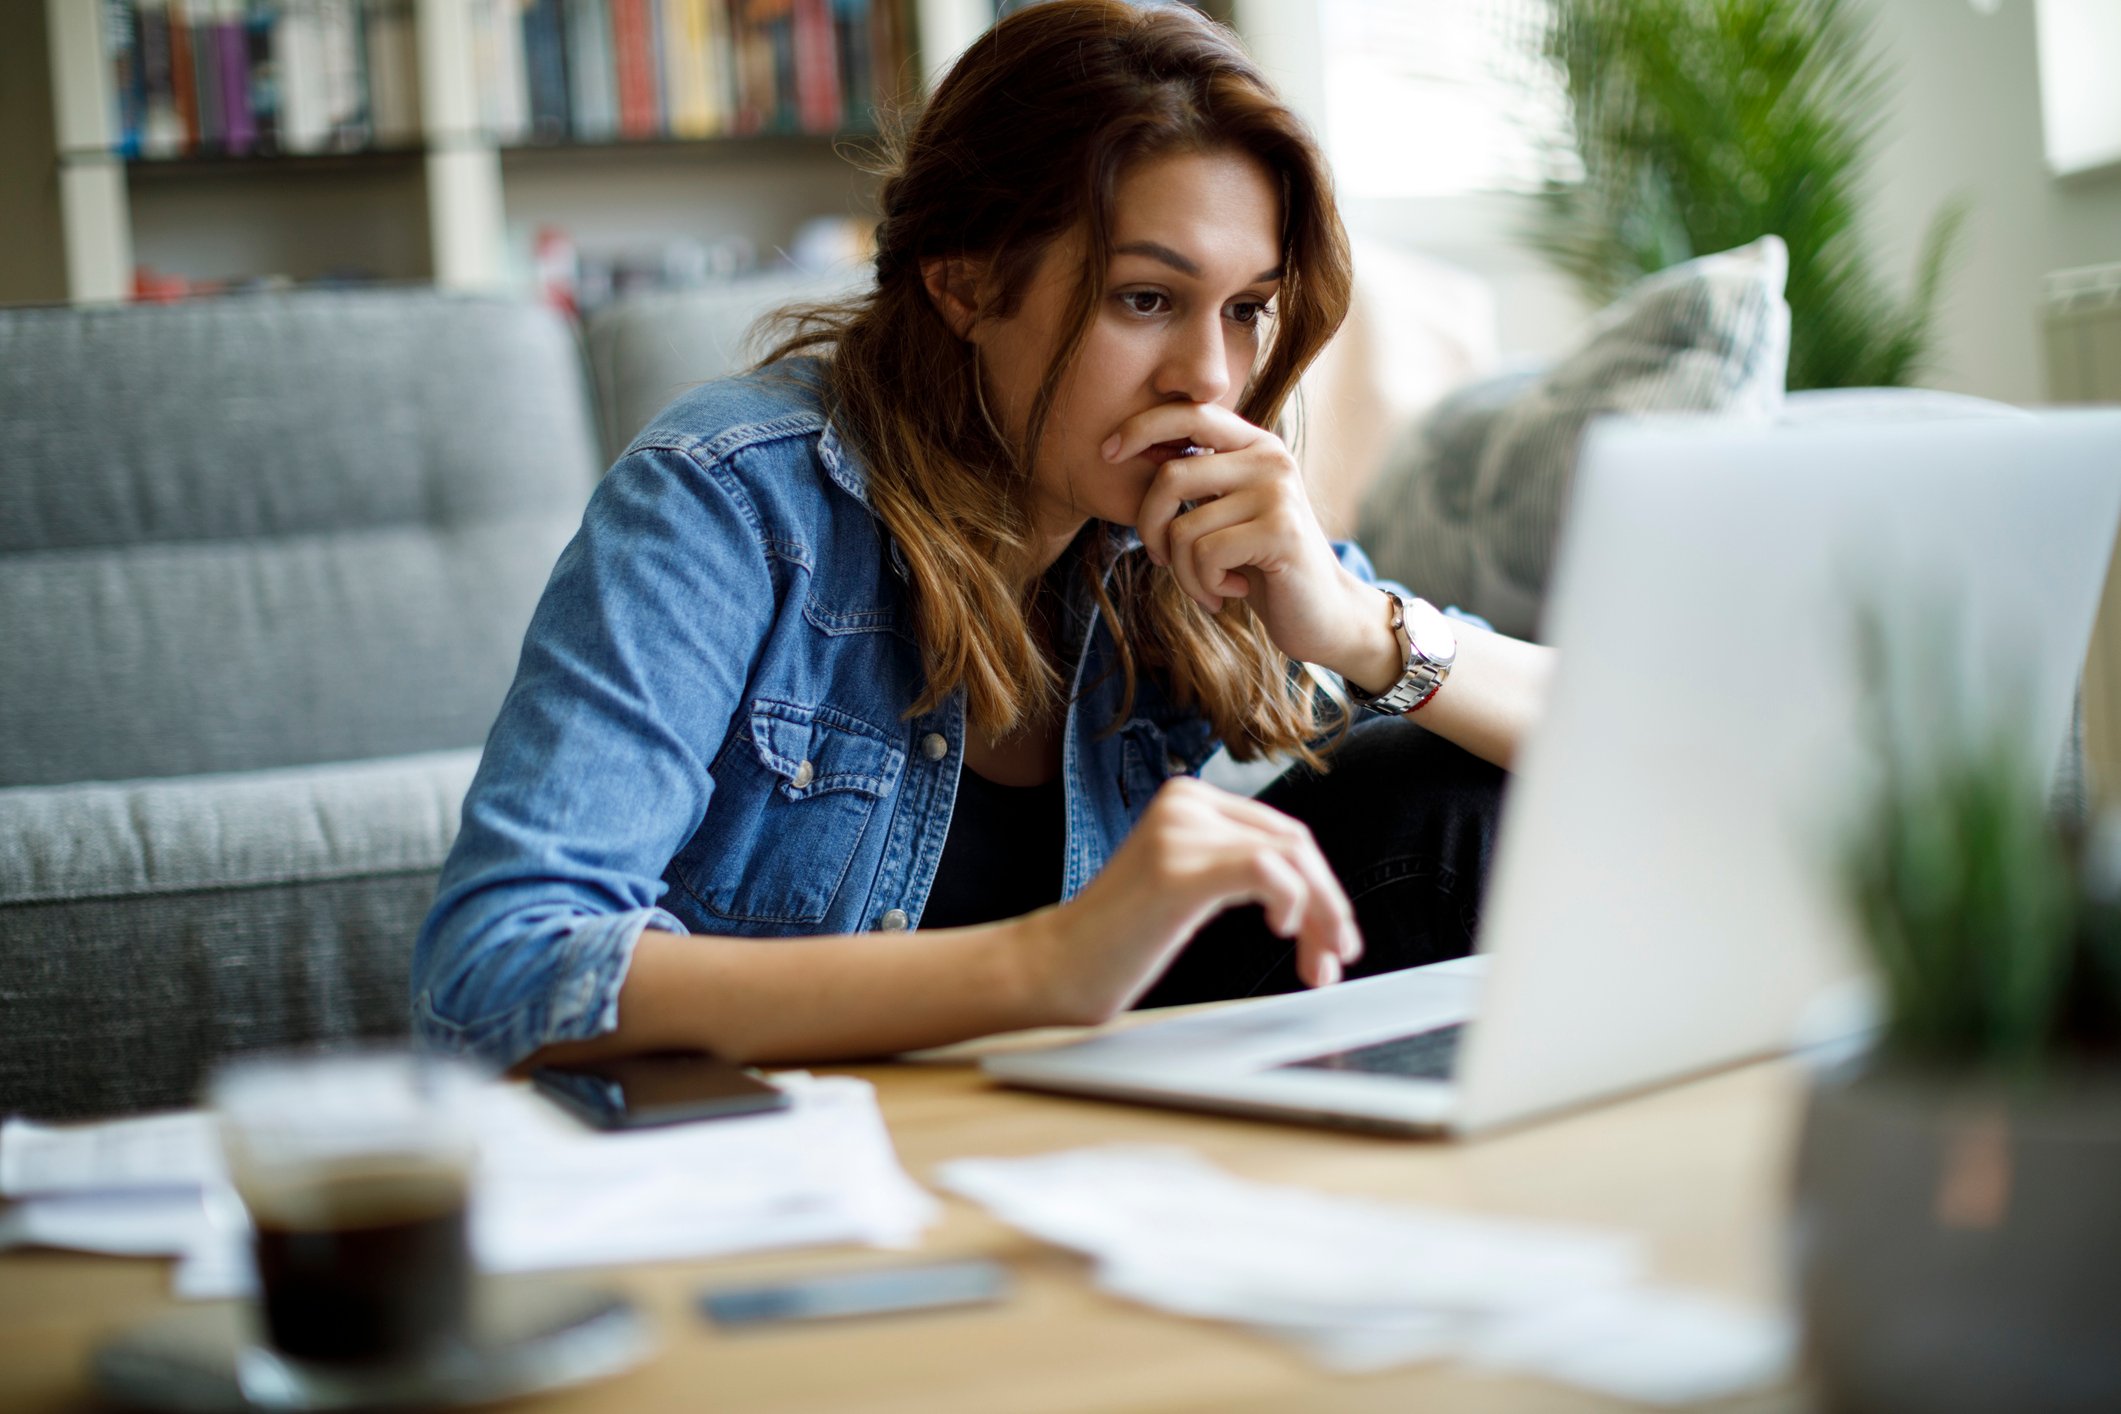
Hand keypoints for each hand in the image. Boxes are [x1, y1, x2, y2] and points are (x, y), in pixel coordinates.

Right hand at [1018, 776, 1362, 1026]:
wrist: (1057, 967)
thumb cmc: (1121, 939)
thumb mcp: (1187, 884)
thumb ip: (1236, 866)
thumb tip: (1318, 891)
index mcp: (1189, 798)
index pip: (1282, 831)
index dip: (1321, 886)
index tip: (1332, 938)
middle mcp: (1186, 802)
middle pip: (1295, 842)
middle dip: (1329, 904)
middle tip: (1338, 957)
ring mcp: (1180, 831)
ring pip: (1291, 857)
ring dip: (1321, 915)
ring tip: (1319, 964)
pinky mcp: (1179, 868)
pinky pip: (1266, 871)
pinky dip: (1293, 902)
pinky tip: (1283, 930)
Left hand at [1104, 401, 1379, 669]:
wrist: (1321, 614)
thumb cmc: (1260, 565)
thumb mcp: (1225, 513)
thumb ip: (1194, 482)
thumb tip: (1126, 449)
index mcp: (1253, 445)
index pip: (1189, 413)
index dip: (1141, 427)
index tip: (1107, 454)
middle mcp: (1269, 458)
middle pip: (1170, 477)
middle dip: (1149, 528)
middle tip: (1161, 559)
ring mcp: (1278, 492)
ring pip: (1183, 529)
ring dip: (1183, 572)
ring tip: (1207, 587)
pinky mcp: (1281, 531)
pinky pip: (1205, 555)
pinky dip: (1204, 586)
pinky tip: (1230, 593)